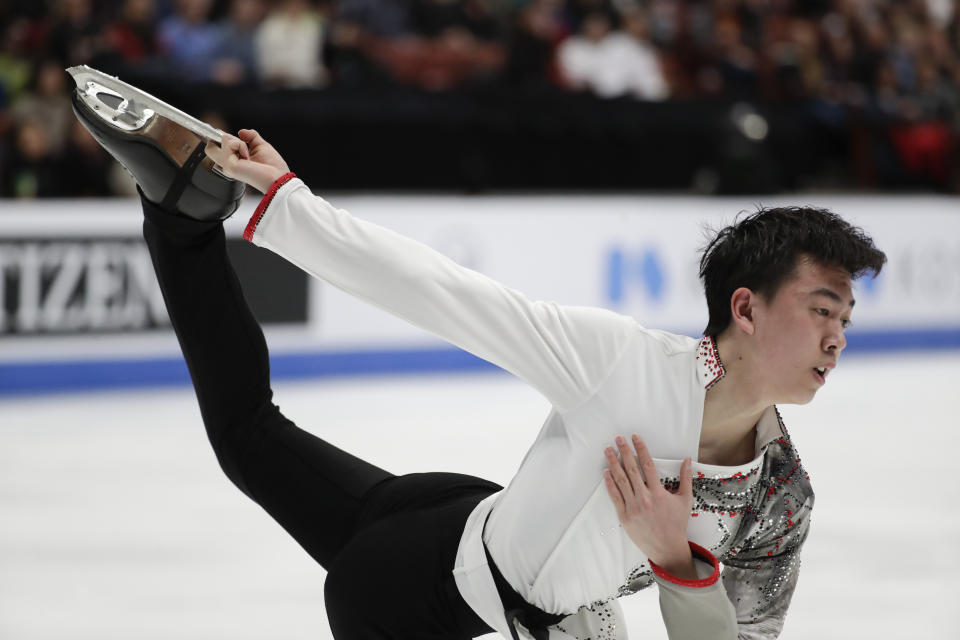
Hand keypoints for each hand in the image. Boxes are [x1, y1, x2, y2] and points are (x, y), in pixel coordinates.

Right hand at [204, 129, 289, 192]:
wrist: (278, 178)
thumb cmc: (272, 167)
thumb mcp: (260, 146)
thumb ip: (250, 136)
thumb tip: (241, 131)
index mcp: (233, 163)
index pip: (216, 148)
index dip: (217, 138)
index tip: (221, 132)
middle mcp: (227, 166)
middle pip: (210, 146)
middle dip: (225, 139)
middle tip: (242, 146)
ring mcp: (226, 166)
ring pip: (218, 142)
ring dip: (235, 142)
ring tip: (248, 154)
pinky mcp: (229, 165)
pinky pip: (229, 144)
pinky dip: (240, 145)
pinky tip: (248, 157)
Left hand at [603, 434, 695, 578]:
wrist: (667, 548)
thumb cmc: (677, 524)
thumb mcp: (685, 500)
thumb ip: (686, 478)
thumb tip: (688, 460)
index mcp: (659, 493)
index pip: (648, 465)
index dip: (641, 449)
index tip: (635, 437)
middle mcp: (644, 498)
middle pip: (631, 469)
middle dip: (624, 451)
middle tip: (618, 438)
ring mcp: (633, 507)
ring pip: (621, 480)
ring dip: (613, 463)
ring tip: (608, 450)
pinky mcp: (624, 516)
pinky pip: (615, 496)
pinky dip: (610, 483)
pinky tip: (606, 472)